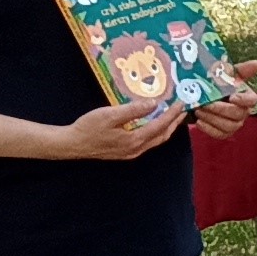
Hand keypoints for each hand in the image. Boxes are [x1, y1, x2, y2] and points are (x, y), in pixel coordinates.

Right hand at [56, 97, 188, 161]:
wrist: (73, 144)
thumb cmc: (89, 127)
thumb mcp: (110, 114)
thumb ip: (133, 110)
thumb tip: (154, 104)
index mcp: (134, 140)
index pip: (159, 126)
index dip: (172, 114)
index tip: (181, 103)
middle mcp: (136, 149)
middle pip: (162, 136)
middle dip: (174, 123)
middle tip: (183, 109)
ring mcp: (131, 152)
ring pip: (155, 140)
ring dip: (166, 128)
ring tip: (173, 115)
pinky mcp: (125, 151)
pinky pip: (147, 141)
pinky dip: (155, 131)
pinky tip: (153, 123)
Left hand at [191, 61, 256, 141]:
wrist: (203, 97)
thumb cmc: (218, 84)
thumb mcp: (227, 74)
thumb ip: (241, 70)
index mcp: (246, 97)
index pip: (252, 100)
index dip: (243, 100)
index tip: (231, 96)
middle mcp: (244, 112)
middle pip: (237, 114)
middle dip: (220, 109)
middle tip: (206, 104)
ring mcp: (235, 124)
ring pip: (228, 126)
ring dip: (212, 119)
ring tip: (199, 111)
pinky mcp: (225, 133)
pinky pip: (219, 135)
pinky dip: (208, 129)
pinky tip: (199, 122)